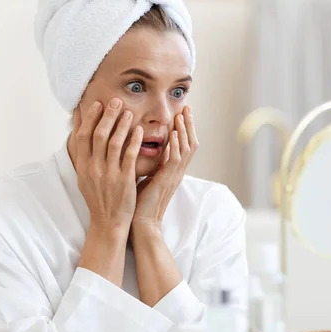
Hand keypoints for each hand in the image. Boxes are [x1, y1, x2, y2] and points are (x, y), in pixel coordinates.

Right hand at [73, 98, 142, 233]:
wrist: (108, 222)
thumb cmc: (98, 199)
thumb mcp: (85, 178)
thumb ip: (85, 158)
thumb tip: (80, 136)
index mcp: (82, 166)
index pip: (82, 136)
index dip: (88, 118)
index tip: (95, 103)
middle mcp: (93, 168)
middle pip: (98, 135)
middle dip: (106, 115)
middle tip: (115, 101)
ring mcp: (108, 174)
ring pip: (114, 142)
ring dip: (121, 124)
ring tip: (128, 111)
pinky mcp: (124, 180)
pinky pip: (129, 155)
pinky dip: (134, 141)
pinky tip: (140, 130)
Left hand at [133, 106, 197, 228]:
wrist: (141, 223)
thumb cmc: (139, 202)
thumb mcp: (147, 177)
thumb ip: (151, 163)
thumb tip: (145, 148)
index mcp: (172, 171)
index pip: (184, 145)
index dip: (184, 129)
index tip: (181, 113)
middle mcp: (177, 172)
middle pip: (190, 143)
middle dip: (189, 125)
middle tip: (187, 108)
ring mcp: (174, 176)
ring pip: (186, 148)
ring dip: (185, 130)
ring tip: (182, 115)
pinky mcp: (167, 180)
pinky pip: (176, 159)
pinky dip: (177, 144)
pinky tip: (174, 132)